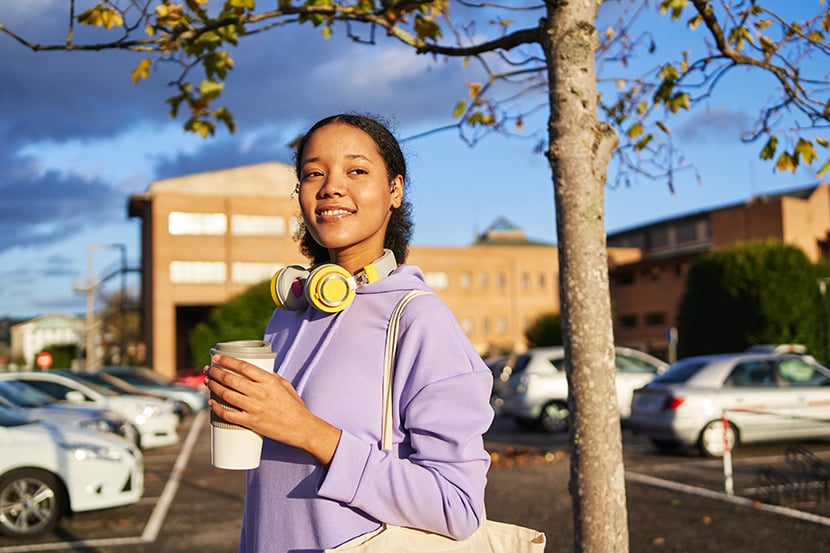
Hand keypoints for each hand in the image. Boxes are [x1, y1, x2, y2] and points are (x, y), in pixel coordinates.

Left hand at [204, 354, 340, 464]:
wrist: (301, 428)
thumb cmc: (294, 406)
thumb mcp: (285, 385)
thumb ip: (271, 377)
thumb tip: (257, 371)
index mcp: (268, 380)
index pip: (242, 366)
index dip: (226, 360)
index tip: (216, 357)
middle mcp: (259, 392)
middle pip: (230, 379)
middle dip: (215, 372)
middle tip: (208, 369)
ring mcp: (254, 407)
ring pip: (226, 394)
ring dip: (213, 387)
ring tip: (207, 382)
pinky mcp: (251, 422)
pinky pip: (228, 414)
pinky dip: (217, 408)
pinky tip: (211, 403)